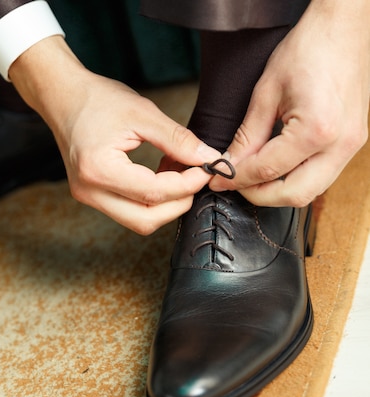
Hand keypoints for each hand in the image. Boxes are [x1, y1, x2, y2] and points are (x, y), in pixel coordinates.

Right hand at [10, 36, 220, 233]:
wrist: (63, 97)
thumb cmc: (97, 100)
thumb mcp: (143, 114)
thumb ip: (177, 140)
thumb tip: (207, 158)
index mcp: (99, 169)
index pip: (154, 192)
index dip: (187, 184)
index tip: (206, 168)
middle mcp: (89, 191)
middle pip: (145, 220)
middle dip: (178, 203)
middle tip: (196, 177)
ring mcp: (88, 196)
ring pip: (138, 219)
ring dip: (165, 204)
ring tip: (177, 173)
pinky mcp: (92, 195)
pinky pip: (129, 209)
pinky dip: (151, 199)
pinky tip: (161, 175)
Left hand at [209, 0, 369, 206]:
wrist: (342, 27)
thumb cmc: (308, 50)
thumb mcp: (266, 93)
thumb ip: (247, 136)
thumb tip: (229, 164)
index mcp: (317, 130)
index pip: (268, 170)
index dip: (237, 179)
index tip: (217, 180)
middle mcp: (340, 145)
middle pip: (294, 194)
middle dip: (258, 194)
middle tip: (233, 184)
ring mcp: (352, 146)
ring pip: (310, 190)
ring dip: (278, 190)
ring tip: (250, 176)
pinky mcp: (353, 143)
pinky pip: (321, 175)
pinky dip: (295, 178)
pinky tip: (274, 167)